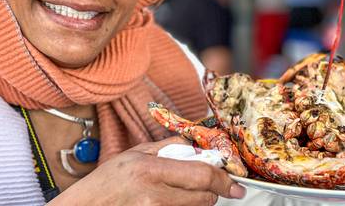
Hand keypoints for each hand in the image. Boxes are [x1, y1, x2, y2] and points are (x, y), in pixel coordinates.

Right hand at [49, 136, 245, 205]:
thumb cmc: (108, 179)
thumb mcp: (137, 152)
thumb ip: (170, 146)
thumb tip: (197, 145)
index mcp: (152, 171)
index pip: (201, 175)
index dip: (224, 179)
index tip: (236, 184)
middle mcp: (156, 196)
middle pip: (205, 197)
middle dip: (212, 188)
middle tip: (204, 179)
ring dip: (198, 197)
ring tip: (177, 187)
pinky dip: (185, 205)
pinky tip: (170, 197)